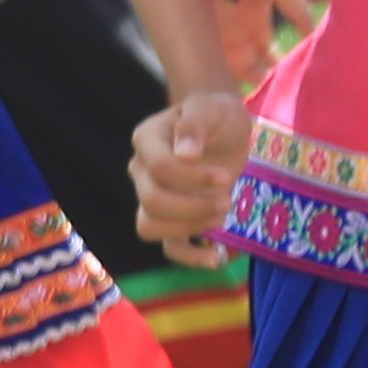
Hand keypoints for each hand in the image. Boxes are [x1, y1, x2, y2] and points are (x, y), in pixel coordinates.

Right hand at [127, 83, 249, 253]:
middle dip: (192, 206)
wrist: (222, 127)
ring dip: (189, 227)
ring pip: (151, 226)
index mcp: (147, 140)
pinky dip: (190, 256)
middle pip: (151, 201)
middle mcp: (141, 170)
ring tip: (221, 217)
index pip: (159, 168)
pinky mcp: (171, 217)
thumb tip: (186, 154)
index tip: (225, 176)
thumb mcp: (211, 110)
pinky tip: (216, 257)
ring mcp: (151, 196)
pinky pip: (168, 246)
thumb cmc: (215, 115)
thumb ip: (195, 126)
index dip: (192, 178)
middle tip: (227, 201)